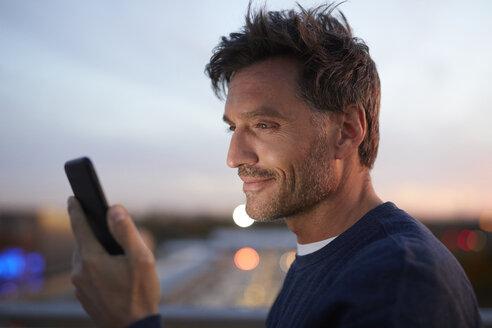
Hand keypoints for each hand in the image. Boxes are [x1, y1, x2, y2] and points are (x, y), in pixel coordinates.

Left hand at [68, 197, 160, 327]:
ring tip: (119, 259)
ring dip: (97, 252)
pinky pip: (87, 274)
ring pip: (85, 259)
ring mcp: (80, 286)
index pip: (79, 226)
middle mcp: (80, 272)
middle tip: (115, 237)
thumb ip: (126, 230)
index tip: (73, 198)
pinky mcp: (84, 296)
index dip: (76, 210)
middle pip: (84, 242)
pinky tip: (114, 275)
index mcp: (91, 258)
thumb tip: (114, 209)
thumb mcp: (141, 258)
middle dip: (96, 235)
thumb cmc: (140, 294)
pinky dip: (97, 267)